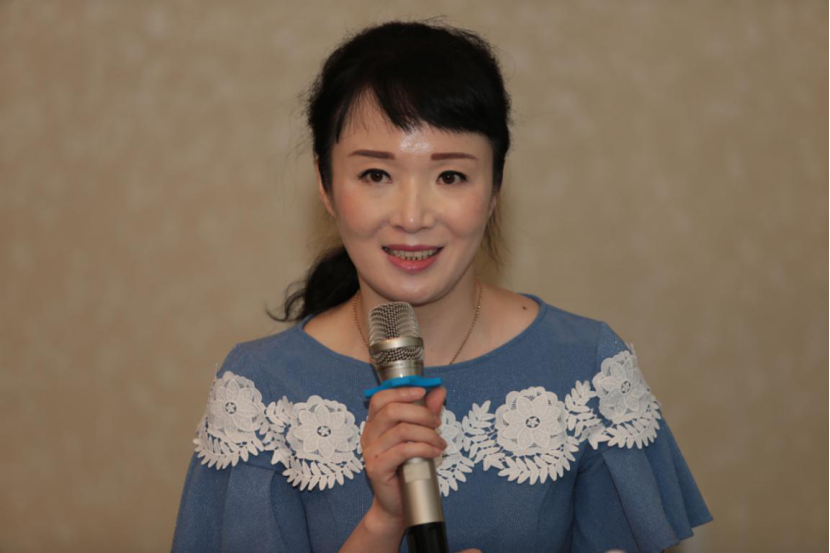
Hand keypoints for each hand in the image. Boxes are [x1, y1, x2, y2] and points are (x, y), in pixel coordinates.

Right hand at [361, 386, 447, 526]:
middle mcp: (368, 435)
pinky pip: (402, 451)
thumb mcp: (419, 435)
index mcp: (375, 424)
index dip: (401, 391)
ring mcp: (370, 452)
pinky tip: (435, 452)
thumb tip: (439, 391)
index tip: (422, 391)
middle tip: (437, 422)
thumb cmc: (408, 467)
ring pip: (401, 430)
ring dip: (427, 433)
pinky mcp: (377, 468)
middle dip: (420, 413)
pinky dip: (424, 448)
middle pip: (391, 411)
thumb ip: (426, 412)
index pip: (380, 398)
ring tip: (440, 442)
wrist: (397, 503)